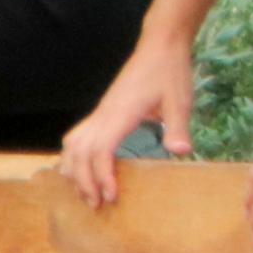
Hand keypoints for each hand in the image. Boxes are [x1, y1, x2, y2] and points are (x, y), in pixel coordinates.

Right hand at [60, 41, 194, 204]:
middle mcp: (102, 115)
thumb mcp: (180, 101)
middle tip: (96, 205)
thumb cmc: (169, 72)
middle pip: (79, 153)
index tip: (111, 197)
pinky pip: (76, 137)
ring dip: (74, 170)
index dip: (102, 176)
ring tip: (84, 191)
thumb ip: (178, 127)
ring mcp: (99, 113)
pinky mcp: (101, 112)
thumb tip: (181, 152)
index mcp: (119, 115)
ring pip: (71, 145)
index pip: (100, 151)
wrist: (159, 47)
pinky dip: (73, 156)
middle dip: (83, 181)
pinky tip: (81, 167)